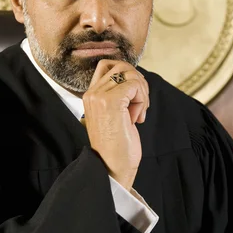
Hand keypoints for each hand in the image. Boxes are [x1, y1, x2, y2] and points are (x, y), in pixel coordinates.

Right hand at [82, 60, 148, 190]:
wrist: (112, 168)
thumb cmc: (117, 146)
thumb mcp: (115, 115)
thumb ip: (118, 95)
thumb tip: (135, 77)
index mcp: (90, 95)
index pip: (108, 65)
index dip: (128, 76)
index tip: (133, 98)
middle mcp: (92, 93)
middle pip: (122, 66)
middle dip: (138, 83)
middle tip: (140, 106)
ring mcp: (100, 96)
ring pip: (130, 74)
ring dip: (142, 92)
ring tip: (138, 113)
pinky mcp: (112, 102)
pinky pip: (135, 85)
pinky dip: (142, 100)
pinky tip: (137, 118)